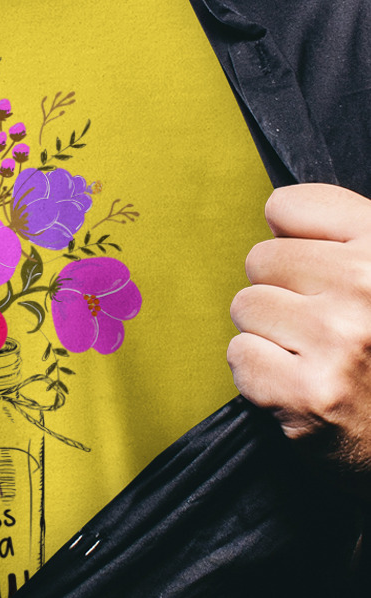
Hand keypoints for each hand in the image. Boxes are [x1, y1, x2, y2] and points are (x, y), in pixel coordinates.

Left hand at [229, 183, 370, 484]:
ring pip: (245, 307)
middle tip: (318, 325)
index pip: (288, 206)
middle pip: (260, 259)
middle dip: (278, 291)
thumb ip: (340, 236)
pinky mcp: (308, 392)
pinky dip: (258, 374)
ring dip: (267, 333)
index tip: (312, 268)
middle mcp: (367, 287)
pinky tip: (298, 384)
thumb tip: (274, 212)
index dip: (289, 238)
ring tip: (311, 355)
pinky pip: (239, 355)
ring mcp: (339, 341)